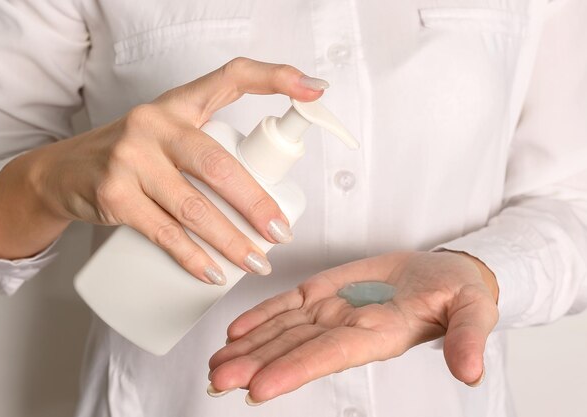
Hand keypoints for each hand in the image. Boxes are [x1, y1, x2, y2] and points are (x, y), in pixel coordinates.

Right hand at [0, 58, 327, 283]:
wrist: (62, 173)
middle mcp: (154, 123)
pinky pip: (163, 232)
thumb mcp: (167, 136)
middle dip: (257, 203)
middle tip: (280, 233)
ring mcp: (130, 158)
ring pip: (193, 206)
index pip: (231, 77)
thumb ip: (209, 149)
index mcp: (179, 104)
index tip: (313, 90)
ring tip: (257, 262)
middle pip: (218, 163)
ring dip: (232, 241)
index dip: (275, 78)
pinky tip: (213, 274)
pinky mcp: (112, 194)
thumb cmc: (131, 156)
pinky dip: (192, 257)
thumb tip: (266, 195)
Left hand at [208, 251, 498, 403]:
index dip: (295, 370)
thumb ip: (467, 337)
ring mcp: (332, 310)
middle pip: (295, 348)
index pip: (330, 356)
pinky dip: (261, 317)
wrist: (443, 274)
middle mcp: (348, 327)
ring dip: (249, 347)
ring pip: (283, 330)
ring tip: (216, 364)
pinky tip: (236, 331)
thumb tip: (471, 372)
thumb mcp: (472, 310)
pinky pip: (287, 305)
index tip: (260, 388)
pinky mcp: (324, 290)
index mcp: (378, 335)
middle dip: (256, 364)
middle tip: (219, 379)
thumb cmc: (459, 294)